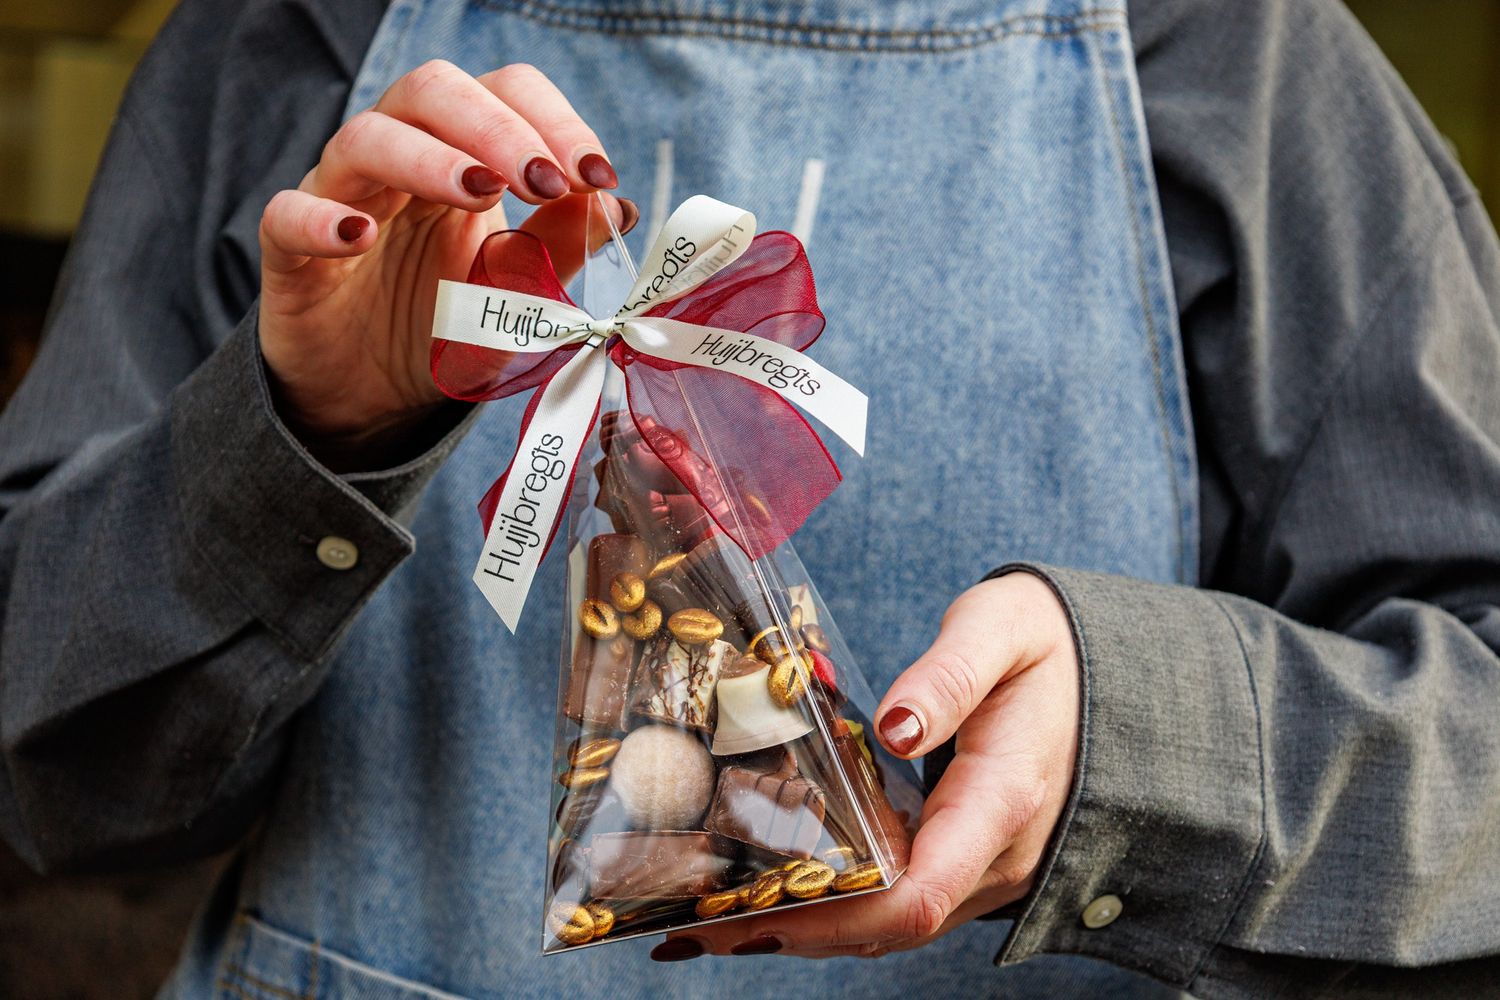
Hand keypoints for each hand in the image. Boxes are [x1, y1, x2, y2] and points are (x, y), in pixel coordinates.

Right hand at [257, 60, 635, 458]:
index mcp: (463, 154)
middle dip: (499, 128)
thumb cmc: (446, 325)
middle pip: (434, 90)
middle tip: (545, 180)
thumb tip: (621, 205)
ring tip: (481, 193)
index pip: (504, 93)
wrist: (373, 394)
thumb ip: (561, 245)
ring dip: (430, 156)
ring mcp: (340, 197)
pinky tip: (358, 236)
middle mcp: (400, 159)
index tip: (598, 175)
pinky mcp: (289, 252)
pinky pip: (288, 214)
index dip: (553, 120)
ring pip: (367, 137)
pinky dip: (320, 219)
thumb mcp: (518, 292)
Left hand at [660, 571, 1079, 959]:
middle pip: (887, 927)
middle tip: (690, 926)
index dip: (827, 916)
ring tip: (711, 918)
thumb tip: (895, 726)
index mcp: (1003, 800)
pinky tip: (779, 893)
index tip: (743, 913)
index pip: (917, 894)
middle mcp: (1000, 855)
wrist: (1116, 673)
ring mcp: (990, 866)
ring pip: (891, 925)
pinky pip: (903, 902)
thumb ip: (951, 673)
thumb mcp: (1005, 627)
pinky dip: (838, 908)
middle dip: (789, 932)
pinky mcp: (974, 859)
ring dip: (805, 927)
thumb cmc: (1052, 642)